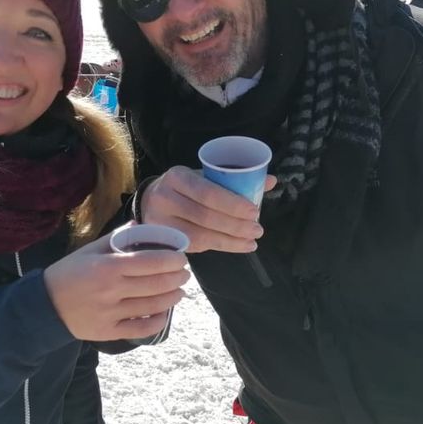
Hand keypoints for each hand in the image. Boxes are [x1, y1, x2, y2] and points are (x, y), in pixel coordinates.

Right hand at [43, 234, 189, 341]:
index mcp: (108, 266)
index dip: (172, 260)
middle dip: (177, 278)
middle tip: (185, 273)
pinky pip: (141, 329)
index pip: (150, 261)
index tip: (181, 258)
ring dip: (172, 298)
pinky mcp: (109, 332)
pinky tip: (165, 313)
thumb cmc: (69, 273)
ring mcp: (111, 313)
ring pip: (153, 306)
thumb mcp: (89, 250)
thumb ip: (116, 238)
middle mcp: (112, 290)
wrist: (45, 305)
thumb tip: (140, 224)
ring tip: (180, 291)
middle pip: (156, 284)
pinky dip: (158, 321)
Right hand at [139, 166, 274, 253]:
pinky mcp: (163, 240)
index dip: (233, 204)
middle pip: (205, 216)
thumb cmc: (185, 188)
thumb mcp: (204, 176)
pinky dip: (220, 247)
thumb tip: (271, 181)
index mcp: (177, 176)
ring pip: (201, 235)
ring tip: (252, 241)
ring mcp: (160, 221)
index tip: (255, 212)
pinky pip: (195, 247)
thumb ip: (234, 180)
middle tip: (258, 230)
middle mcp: (164, 198)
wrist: (151, 201)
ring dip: (231, 240)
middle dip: (236, 225)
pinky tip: (237, 246)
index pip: (207, 192)